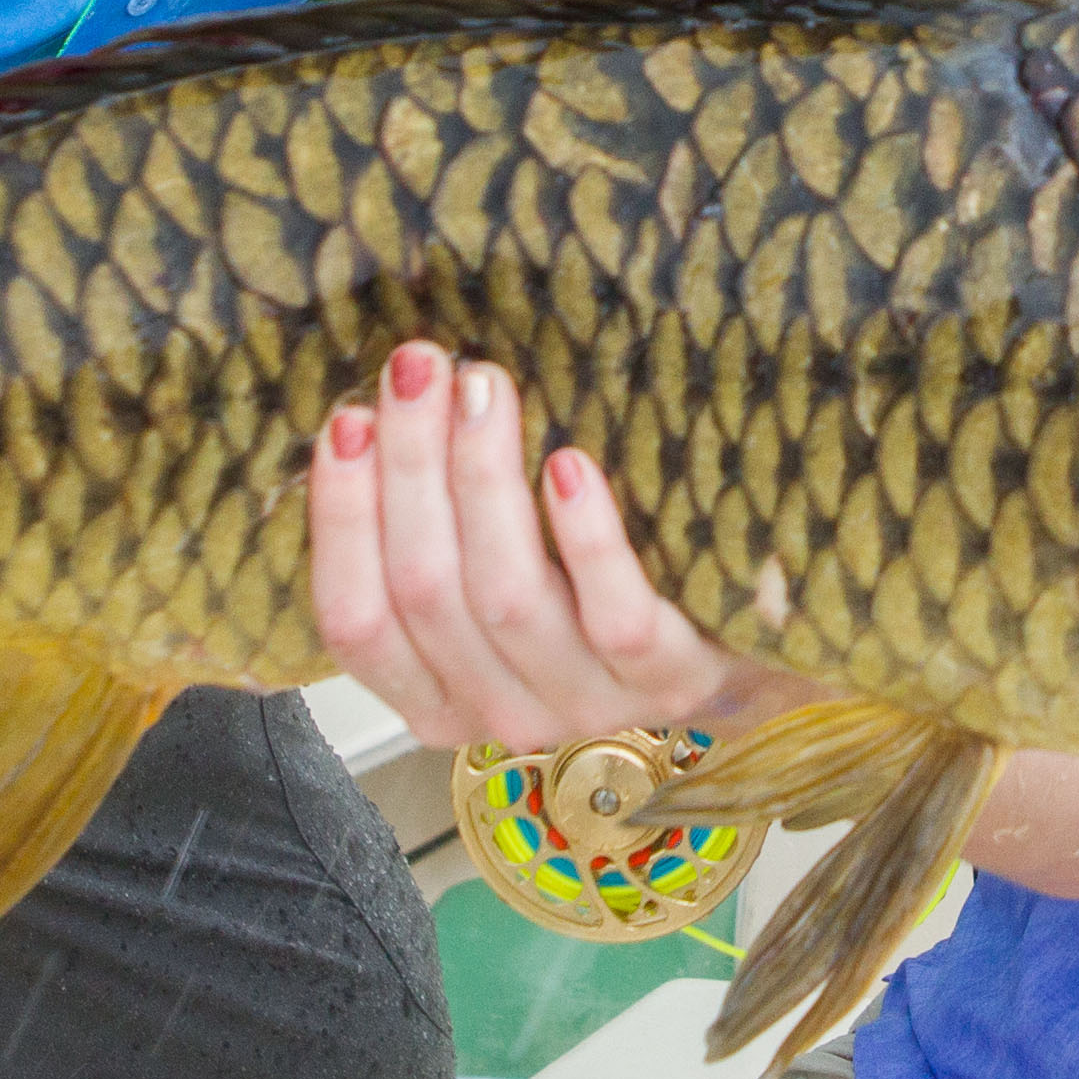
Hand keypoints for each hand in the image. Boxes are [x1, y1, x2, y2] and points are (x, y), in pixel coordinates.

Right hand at [305, 343, 752, 754]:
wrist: (737, 657)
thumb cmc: (597, 598)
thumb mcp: (501, 579)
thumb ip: (440, 532)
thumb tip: (382, 409)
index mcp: (436, 694)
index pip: (355, 622)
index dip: (340, 520)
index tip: (347, 420)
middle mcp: (500, 710)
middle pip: (426, 590)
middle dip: (410, 466)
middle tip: (416, 368)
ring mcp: (587, 701)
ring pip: (507, 596)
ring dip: (482, 478)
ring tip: (482, 386)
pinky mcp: (669, 679)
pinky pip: (614, 615)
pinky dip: (585, 536)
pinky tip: (569, 464)